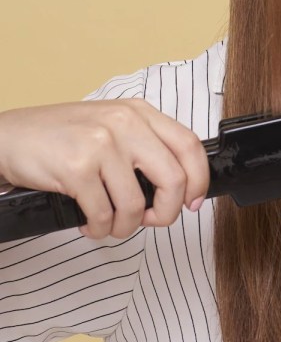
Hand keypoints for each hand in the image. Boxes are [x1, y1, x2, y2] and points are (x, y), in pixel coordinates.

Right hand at [0, 100, 208, 239]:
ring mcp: (100, 144)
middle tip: (151, 221)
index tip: (192, 202)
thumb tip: (181, 187)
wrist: (9, 138)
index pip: (190, 146)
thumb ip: (144, 148)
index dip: (199, 181)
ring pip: (136, 204)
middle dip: (166, 212)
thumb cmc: (60, 138)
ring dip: (124, 226)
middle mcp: (124, 122)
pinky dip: (98, 229)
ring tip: (109, 224)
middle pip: (174, 179)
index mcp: (138, 112)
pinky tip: (88, 223)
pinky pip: (103, 214)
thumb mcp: (110, 128)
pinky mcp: (77, 168)